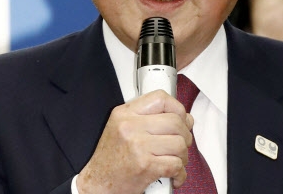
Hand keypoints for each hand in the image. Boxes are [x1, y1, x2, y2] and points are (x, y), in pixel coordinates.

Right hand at [76, 90, 193, 193]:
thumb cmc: (111, 158)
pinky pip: (176, 165)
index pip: (160, 98)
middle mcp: (130, 127)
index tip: (181, 118)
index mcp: (124, 114)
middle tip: (181, 144)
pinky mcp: (145, 166)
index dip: (177, 108)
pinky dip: (180, 173)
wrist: (97, 184)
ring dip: (183, 156)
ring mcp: (138, 146)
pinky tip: (174, 175)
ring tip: (176, 160)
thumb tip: (185, 118)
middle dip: (185, 135)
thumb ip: (150, 118)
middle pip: (175, 122)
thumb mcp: (122, 127)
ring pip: (179, 144)